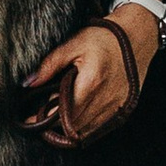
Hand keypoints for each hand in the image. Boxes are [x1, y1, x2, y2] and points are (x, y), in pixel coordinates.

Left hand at [23, 15, 149, 146]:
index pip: (64, 112)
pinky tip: (77, 115)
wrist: (136, 37)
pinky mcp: (123, 108)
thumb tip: (29, 82)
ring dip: (70, 126)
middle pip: (74, 125)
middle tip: (42, 114)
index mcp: (91, 82)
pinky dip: (86, 124)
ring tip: (58, 114)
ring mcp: (116, 106)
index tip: (32, 118)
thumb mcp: (73, 44)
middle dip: (55, 123)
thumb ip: (50, 64)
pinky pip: (100, 126)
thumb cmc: (104, 38)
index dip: (46, 118)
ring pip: (87, 129)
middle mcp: (106, 99)